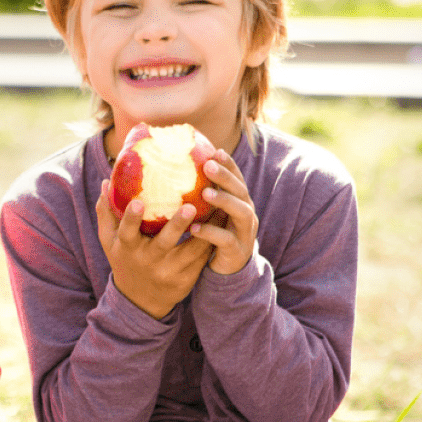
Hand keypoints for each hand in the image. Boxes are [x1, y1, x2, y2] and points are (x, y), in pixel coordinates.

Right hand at [96, 181, 212, 318]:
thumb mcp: (109, 241)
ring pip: (191, 251)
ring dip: (206, 231)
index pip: (127, 233)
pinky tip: (223, 222)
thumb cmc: (124, 260)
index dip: (131, 218)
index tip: (137, 202)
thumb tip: (105, 182)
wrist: (141, 301)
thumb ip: (106, 213)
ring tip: (218, 207)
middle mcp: (148, 261)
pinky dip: (213, 240)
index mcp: (127, 249)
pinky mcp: (186, 279)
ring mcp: (169, 271)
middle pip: (164, 242)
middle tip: (189, 206)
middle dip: (177, 225)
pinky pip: (202, 258)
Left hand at [189, 150, 257, 274]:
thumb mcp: (208, 214)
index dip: (229, 165)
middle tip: (207, 167)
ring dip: (224, 200)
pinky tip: (194, 228)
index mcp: (240, 203)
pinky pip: (226, 240)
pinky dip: (210, 232)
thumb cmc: (212, 236)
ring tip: (204, 193)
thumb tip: (174, 170)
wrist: (224, 271)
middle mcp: (246, 215)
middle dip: (226, 178)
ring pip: (241, 213)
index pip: (238, 179)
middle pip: (242, 191)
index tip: (215, 151)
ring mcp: (245, 233)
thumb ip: (200, 195)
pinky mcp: (237, 252)